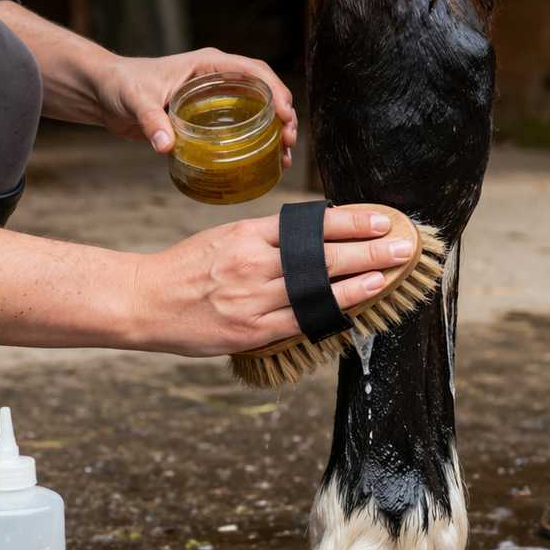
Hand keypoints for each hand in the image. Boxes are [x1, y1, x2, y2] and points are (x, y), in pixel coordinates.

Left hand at [98, 49, 297, 166]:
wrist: (106, 93)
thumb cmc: (122, 86)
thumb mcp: (137, 101)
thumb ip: (152, 121)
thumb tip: (166, 146)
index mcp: (208, 65)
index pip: (254, 72)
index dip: (275, 91)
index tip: (284, 115)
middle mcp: (217, 79)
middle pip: (264, 91)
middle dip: (284, 114)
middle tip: (289, 141)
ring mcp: (214, 98)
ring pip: (257, 110)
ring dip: (275, 130)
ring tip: (284, 156)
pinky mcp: (207, 117)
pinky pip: (241, 125)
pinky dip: (256, 141)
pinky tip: (264, 160)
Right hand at [129, 208, 414, 355]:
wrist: (145, 301)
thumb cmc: (187, 269)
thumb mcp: (224, 238)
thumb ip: (266, 239)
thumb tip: (313, 236)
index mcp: (247, 234)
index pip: (310, 224)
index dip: (351, 221)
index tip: (382, 218)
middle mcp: (253, 263)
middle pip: (322, 254)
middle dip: (369, 248)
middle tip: (404, 243)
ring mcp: (253, 298)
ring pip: (318, 286)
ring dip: (361, 278)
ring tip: (392, 270)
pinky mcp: (251, 331)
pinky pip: (302, 318)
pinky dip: (335, 308)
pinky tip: (360, 301)